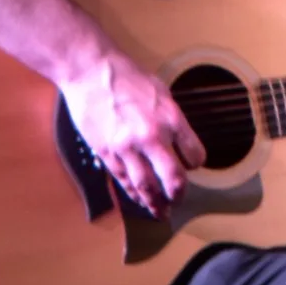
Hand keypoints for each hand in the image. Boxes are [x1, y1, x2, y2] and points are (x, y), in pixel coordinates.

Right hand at [59, 47, 204, 216]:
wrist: (90, 71)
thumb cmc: (127, 76)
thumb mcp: (161, 92)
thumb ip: (172, 119)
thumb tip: (178, 140)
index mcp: (171, 119)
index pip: (195, 155)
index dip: (195, 163)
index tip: (191, 165)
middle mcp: (152, 136)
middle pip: (173, 178)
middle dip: (178, 194)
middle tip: (178, 201)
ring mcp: (127, 147)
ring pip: (146, 186)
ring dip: (155, 203)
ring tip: (161, 213)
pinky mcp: (106, 152)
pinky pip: (123, 180)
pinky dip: (132, 193)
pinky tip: (139, 200)